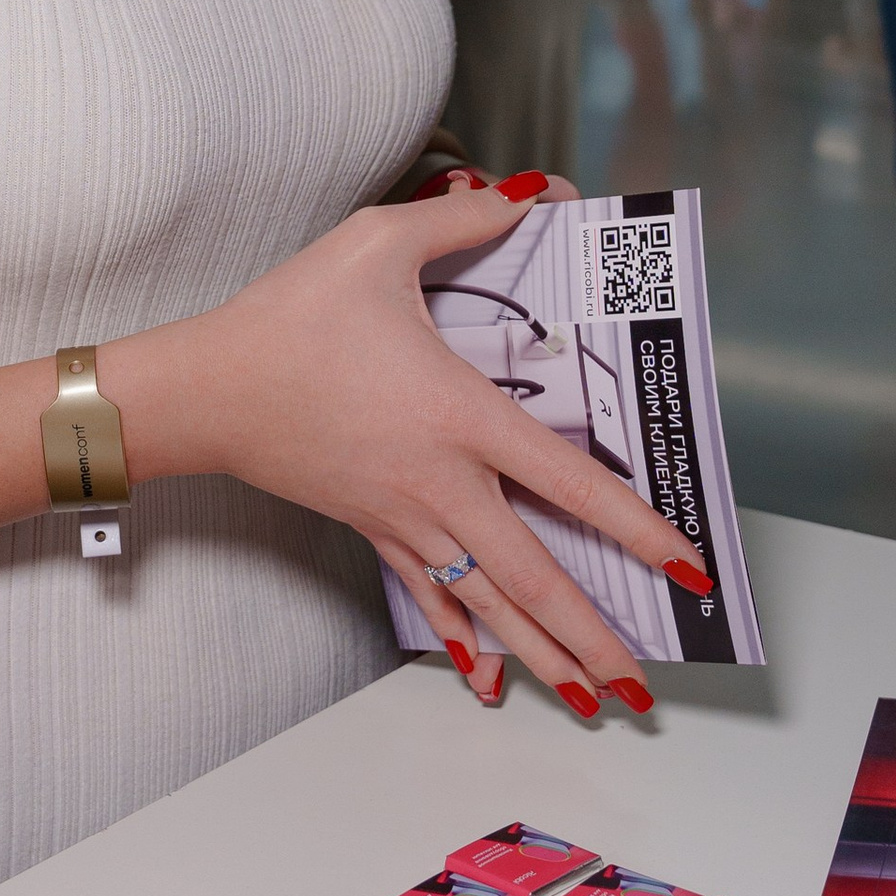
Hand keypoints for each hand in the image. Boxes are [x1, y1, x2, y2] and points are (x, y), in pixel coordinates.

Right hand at [123, 182, 701, 717]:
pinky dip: (463, 638)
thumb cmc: (289, 316)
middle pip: (534, 575)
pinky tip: (485, 679)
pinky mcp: (372, 529)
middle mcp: (441, 483)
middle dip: (593, 636)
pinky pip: (429, 595)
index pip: (567, 483)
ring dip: (543, 655)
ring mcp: (405, 517)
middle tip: (643, 686)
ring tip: (592, 700)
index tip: (688, 565)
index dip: (635, 528)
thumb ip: (464, 218)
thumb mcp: (376, 244)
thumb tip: (531, 194)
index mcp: (458, 415)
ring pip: (488, 601)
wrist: (207, 388)